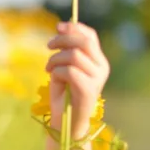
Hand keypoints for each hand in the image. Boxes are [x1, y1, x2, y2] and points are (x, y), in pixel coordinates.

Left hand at [45, 22, 109, 136]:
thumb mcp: (64, 67)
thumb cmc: (64, 94)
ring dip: (55, 59)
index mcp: (98, 61)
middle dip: (62, 40)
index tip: (58, 27)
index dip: (74, 28)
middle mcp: (102, 68)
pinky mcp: (88, 90)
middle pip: (83, 42)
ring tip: (48, 68)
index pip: (90, 36)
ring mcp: (97, 80)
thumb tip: (62, 28)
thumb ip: (67, 50)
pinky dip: (56, 72)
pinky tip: (52, 79)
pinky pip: (69, 71)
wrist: (66, 121)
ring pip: (74, 56)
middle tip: (48, 46)